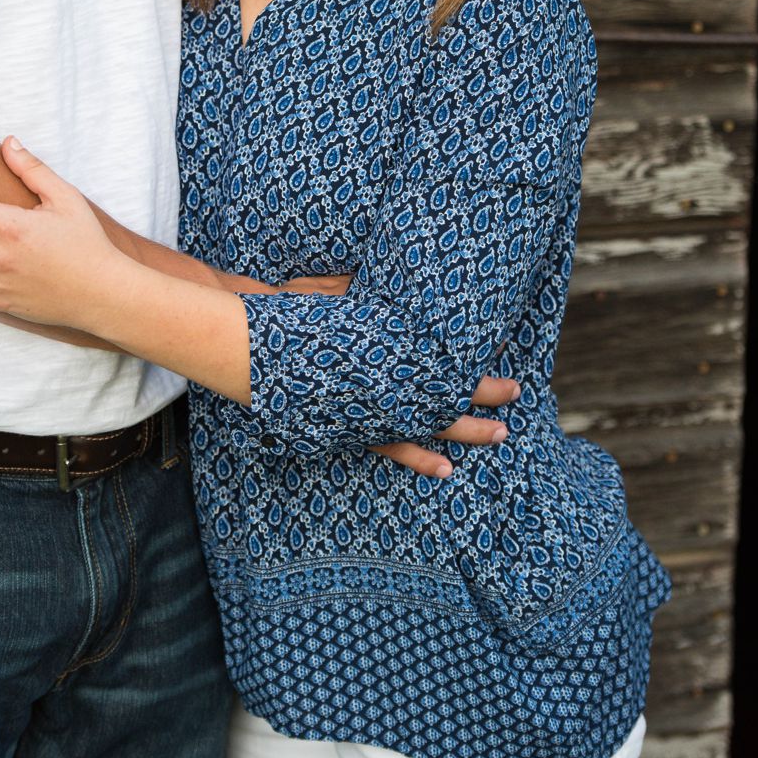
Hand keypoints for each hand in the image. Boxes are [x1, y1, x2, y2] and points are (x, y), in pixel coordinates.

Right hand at [283, 273, 519, 476]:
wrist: (241, 342)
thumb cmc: (285, 311)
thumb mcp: (331, 292)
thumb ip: (368, 293)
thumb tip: (406, 289)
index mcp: (378, 349)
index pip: (436, 359)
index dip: (469, 362)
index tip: (500, 356)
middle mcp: (377, 382)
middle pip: (440, 389)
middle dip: (481, 391)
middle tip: (516, 391)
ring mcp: (365, 409)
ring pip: (426, 424)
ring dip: (464, 430)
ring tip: (500, 434)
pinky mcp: (347, 427)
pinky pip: (389, 447)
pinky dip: (418, 457)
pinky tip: (445, 469)